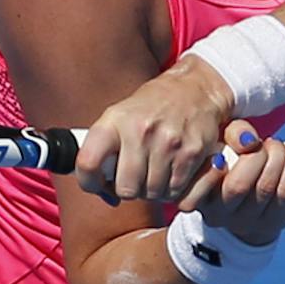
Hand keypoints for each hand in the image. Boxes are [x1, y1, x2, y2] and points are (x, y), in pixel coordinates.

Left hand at [75, 57, 236, 202]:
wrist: (196, 89)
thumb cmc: (153, 107)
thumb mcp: (121, 115)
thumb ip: (106, 150)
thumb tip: (102, 191)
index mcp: (116, 120)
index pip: (88, 162)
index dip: (89, 182)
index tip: (97, 183)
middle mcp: (141, 131)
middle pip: (126, 189)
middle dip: (129, 189)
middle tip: (135, 177)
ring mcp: (169, 143)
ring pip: (153, 195)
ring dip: (153, 191)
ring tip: (156, 172)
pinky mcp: (192, 154)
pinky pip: (178, 194)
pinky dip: (174, 190)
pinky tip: (173, 173)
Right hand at [182, 125, 284, 246]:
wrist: (246, 204)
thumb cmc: (230, 163)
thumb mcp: (222, 144)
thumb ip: (230, 134)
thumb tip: (249, 139)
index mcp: (195, 196)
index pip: (198, 188)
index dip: (211, 170)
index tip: (221, 155)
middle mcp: (218, 215)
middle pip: (238, 186)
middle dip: (257, 155)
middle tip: (265, 142)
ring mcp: (246, 222)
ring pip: (265, 188)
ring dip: (279, 157)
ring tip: (280, 145)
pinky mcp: (272, 222)